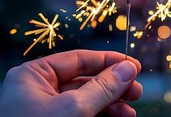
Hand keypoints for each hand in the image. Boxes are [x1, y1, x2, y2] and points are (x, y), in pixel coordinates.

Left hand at [0, 49, 141, 116]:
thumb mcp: (74, 109)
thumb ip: (103, 87)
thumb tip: (128, 68)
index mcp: (33, 76)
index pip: (77, 59)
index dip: (108, 61)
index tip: (133, 65)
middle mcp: (38, 91)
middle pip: (85, 80)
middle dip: (113, 86)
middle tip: (136, 91)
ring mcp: (45, 112)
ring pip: (86, 101)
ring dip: (111, 106)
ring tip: (130, 112)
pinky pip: (82, 116)